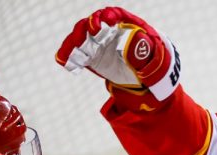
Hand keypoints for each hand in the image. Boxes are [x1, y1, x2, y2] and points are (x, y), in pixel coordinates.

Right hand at [56, 6, 180, 101]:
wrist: (144, 77)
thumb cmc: (150, 62)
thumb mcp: (153, 57)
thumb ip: (144, 51)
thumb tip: (136, 42)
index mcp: (127, 26)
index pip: (117, 15)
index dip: (110, 15)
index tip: (107, 19)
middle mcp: (110, 31)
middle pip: (95, 22)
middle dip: (90, 25)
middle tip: (93, 33)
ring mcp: (98, 43)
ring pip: (82, 36)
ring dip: (75, 41)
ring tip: (70, 52)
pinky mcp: (91, 56)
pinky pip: (77, 53)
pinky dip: (68, 55)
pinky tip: (63, 61)